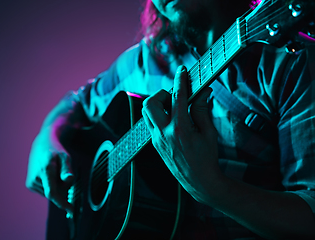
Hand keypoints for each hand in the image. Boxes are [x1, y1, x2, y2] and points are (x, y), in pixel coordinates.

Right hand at [26, 127, 73, 213]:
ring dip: (57, 186)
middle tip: (63, 174)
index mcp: (46, 170)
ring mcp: (31, 182)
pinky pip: (46, 191)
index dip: (62, 203)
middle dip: (63, 188)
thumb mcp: (65, 157)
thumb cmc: (56, 152)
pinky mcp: (29, 185)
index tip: (71, 210)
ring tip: (54, 172)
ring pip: (51, 193)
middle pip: (55, 193)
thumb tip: (69, 179)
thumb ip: (67, 169)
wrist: (41, 146)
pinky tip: (49, 175)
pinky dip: (51, 186)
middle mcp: (36, 177)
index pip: (52, 193)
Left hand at [142, 65, 220, 201]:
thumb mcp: (209, 133)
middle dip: (162, 94)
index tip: (182, 71)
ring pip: (146, 112)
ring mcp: (156, 139)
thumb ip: (203, 110)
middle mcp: (163, 133)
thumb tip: (203, 92)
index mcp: (179, 129)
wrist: (198, 181)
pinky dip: (159, 115)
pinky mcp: (154, 143)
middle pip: (150, 103)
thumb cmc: (206, 158)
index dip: (180, 80)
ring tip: (173, 107)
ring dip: (157, 104)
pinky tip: (172, 119)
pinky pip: (150, 123)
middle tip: (175, 96)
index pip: (177, 97)